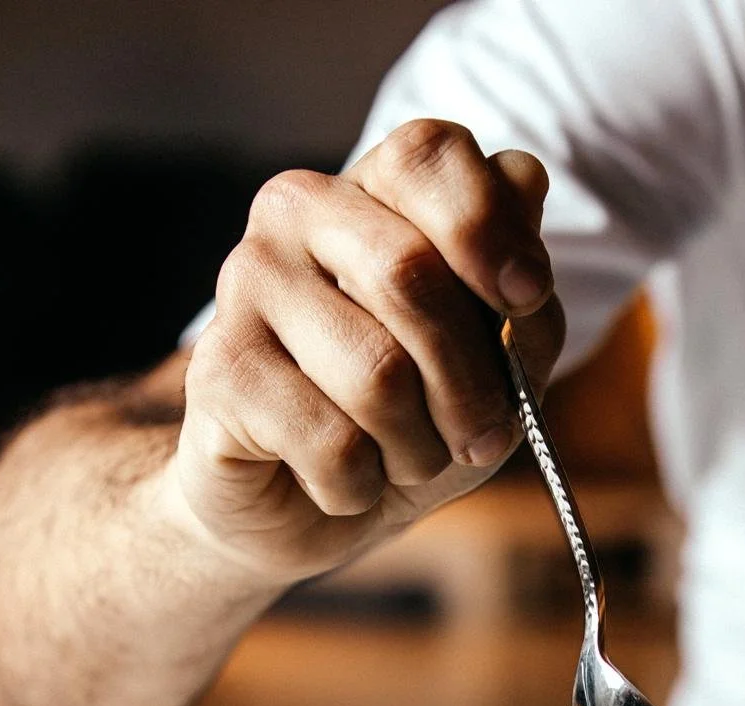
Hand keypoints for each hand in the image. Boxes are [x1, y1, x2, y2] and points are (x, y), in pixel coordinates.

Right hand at [168, 120, 564, 580]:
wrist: (305, 510)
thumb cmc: (410, 424)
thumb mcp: (499, 370)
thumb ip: (527, 298)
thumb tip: (526, 190)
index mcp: (372, 190)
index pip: (428, 156)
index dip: (490, 227)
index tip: (526, 297)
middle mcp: (297, 214)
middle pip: (409, 275)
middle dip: (471, 384)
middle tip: (481, 437)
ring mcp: (245, 284)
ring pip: (378, 375)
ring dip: (419, 450)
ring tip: (405, 460)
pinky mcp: (217, 372)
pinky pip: (335, 445)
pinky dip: (363, 486)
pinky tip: (346, 481)